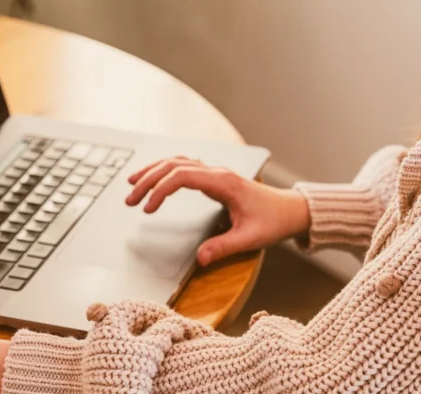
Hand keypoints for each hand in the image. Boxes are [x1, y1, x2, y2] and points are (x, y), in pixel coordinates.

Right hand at [125, 156, 310, 265]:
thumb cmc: (273, 222)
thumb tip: (200, 259)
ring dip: (154, 171)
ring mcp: (215, 173)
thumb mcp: (250, 239)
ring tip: (132, 184)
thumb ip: (223, 248)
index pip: (181, 176)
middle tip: (129, 198)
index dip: (160, 190)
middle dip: (149, 179)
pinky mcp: (215, 178)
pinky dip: (166, 170)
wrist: (291, 210)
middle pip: (174, 165)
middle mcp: (216, 172)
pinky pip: (185, 166)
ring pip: (178, 161)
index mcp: (223, 182)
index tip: (147, 209)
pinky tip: (155, 179)